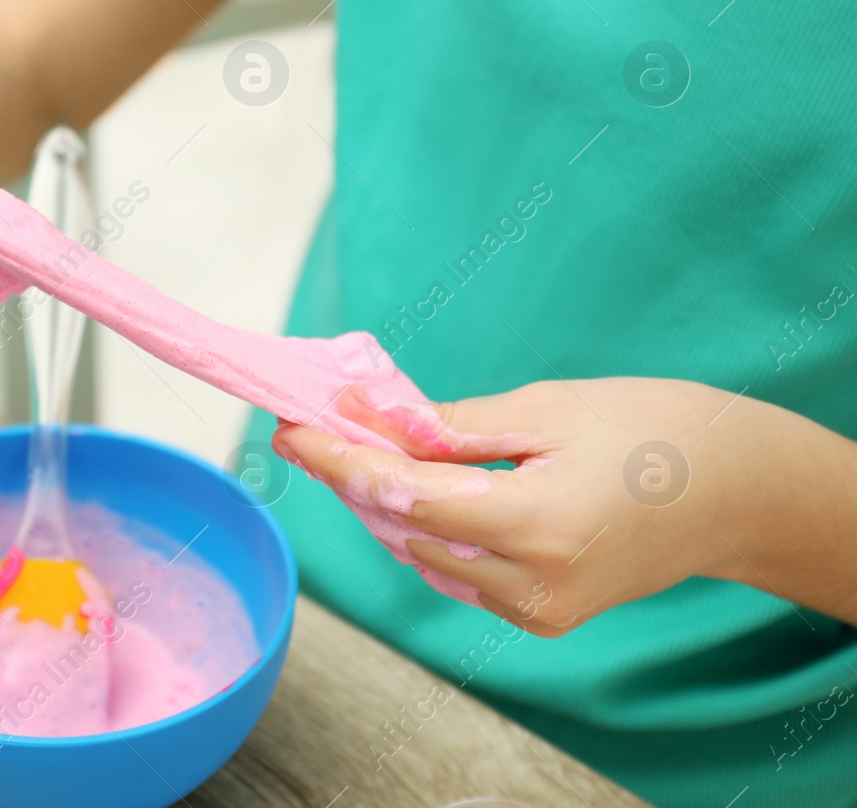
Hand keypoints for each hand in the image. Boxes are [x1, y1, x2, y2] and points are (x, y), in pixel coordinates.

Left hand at [270, 377, 839, 634]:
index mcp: (536, 522)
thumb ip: (449, 427)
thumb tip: (367, 418)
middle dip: (356, 477)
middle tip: (315, 425)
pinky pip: (457, 572)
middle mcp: (531, 582)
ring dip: (388, 504)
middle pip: (404, 529)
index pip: (404, 495)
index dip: (339, 461)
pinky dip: (429, 530)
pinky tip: (420, 488)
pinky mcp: (541, 617)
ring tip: (361, 447)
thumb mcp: (545, 408)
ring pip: (423, 555)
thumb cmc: (651, 429)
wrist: (736, 492)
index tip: (290, 429)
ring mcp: (537, 609)